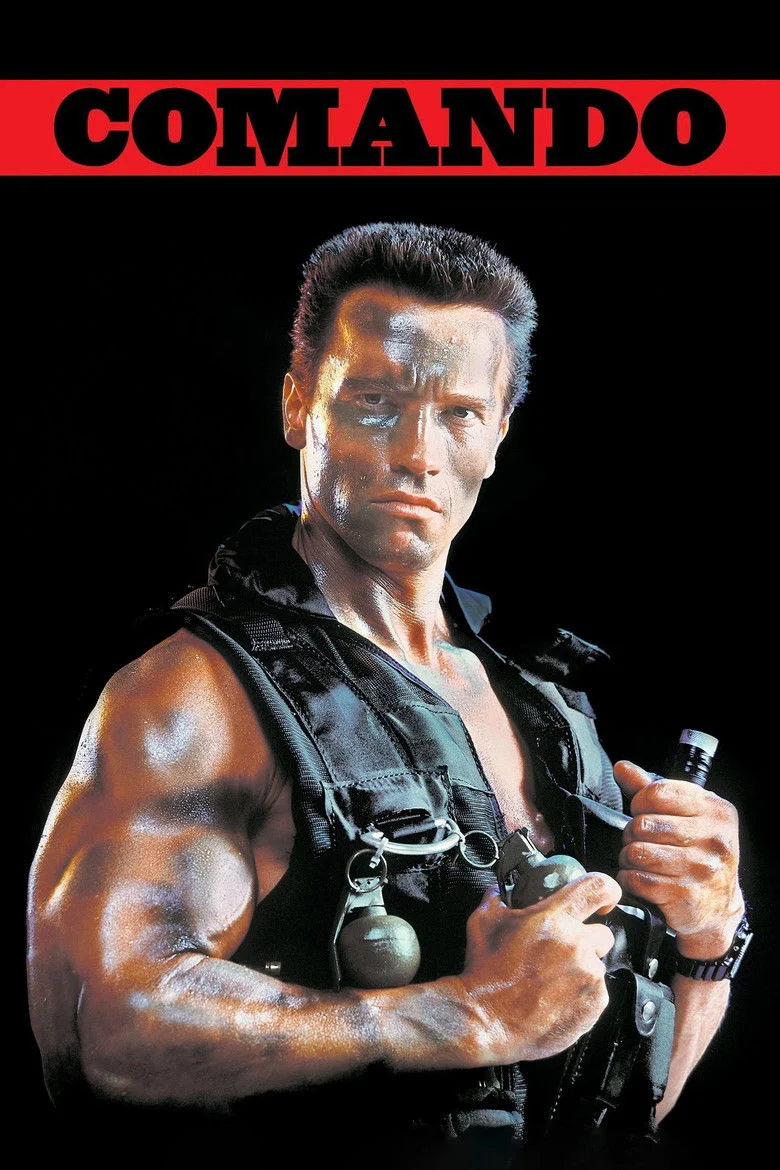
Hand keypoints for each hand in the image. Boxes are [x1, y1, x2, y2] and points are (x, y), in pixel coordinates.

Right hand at [456, 871, 621, 1063]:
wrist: (486, 1020)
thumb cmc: (485, 972)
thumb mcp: (483, 922)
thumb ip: (496, 898)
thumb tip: (498, 890)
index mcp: (553, 918)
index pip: (597, 888)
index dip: (606, 890)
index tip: (604, 900)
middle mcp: (576, 943)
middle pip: (602, 933)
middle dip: (586, 941)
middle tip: (560, 954)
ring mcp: (588, 974)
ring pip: (596, 966)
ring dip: (580, 970)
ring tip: (551, 983)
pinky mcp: (594, 1003)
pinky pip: (597, 993)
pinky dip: (582, 995)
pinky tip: (556, 1000)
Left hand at [615, 760, 744, 957]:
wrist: (718, 908)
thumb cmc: (696, 854)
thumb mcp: (684, 815)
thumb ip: (651, 789)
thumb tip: (621, 767)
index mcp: (716, 811)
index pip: (657, 793)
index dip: (639, 803)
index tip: (643, 813)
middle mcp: (714, 839)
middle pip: (642, 825)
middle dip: (631, 835)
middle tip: (640, 843)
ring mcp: (701, 869)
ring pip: (636, 853)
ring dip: (628, 859)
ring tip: (640, 863)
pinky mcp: (685, 896)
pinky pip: (636, 880)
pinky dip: (629, 881)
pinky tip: (641, 882)